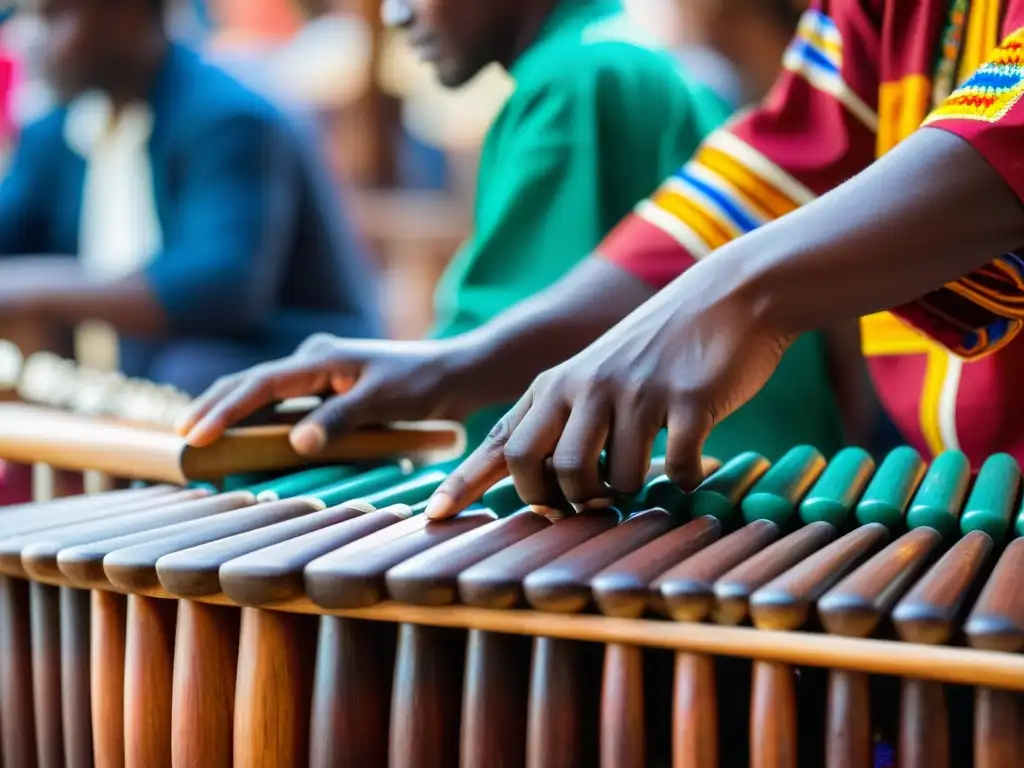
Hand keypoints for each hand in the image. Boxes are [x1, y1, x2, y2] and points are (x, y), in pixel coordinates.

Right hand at [176, 334, 478, 452]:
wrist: (455, 375)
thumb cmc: (424, 384)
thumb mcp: (385, 402)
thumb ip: (343, 420)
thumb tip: (298, 443)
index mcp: (320, 358)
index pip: (260, 385)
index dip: (225, 411)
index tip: (194, 435)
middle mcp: (312, 362)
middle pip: (249, 383)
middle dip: (212, 408)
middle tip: (179, 439)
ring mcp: (318, 377)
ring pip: (262, 394)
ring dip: (231, 414)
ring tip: (196, 439)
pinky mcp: (327, 393)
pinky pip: (283, 406)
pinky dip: (258, 422)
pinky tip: (243, 441)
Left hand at [425, 260, 792, 518]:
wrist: (731, 295)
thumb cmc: (659, 345)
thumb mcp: (596, 371)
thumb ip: (564, 415)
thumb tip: (542, 479)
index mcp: (558, 383)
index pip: (501, 441)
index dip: (466, 482)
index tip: (435, 514)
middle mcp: (588, 387)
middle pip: (543, 469)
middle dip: (559, 502)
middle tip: (586, 504)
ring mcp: (636, 393)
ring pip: (610, 479)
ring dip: (627, 492)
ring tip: (644, 473)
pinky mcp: (687, 400)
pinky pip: (675, 468)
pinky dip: (684, 479)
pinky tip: (692, 466)